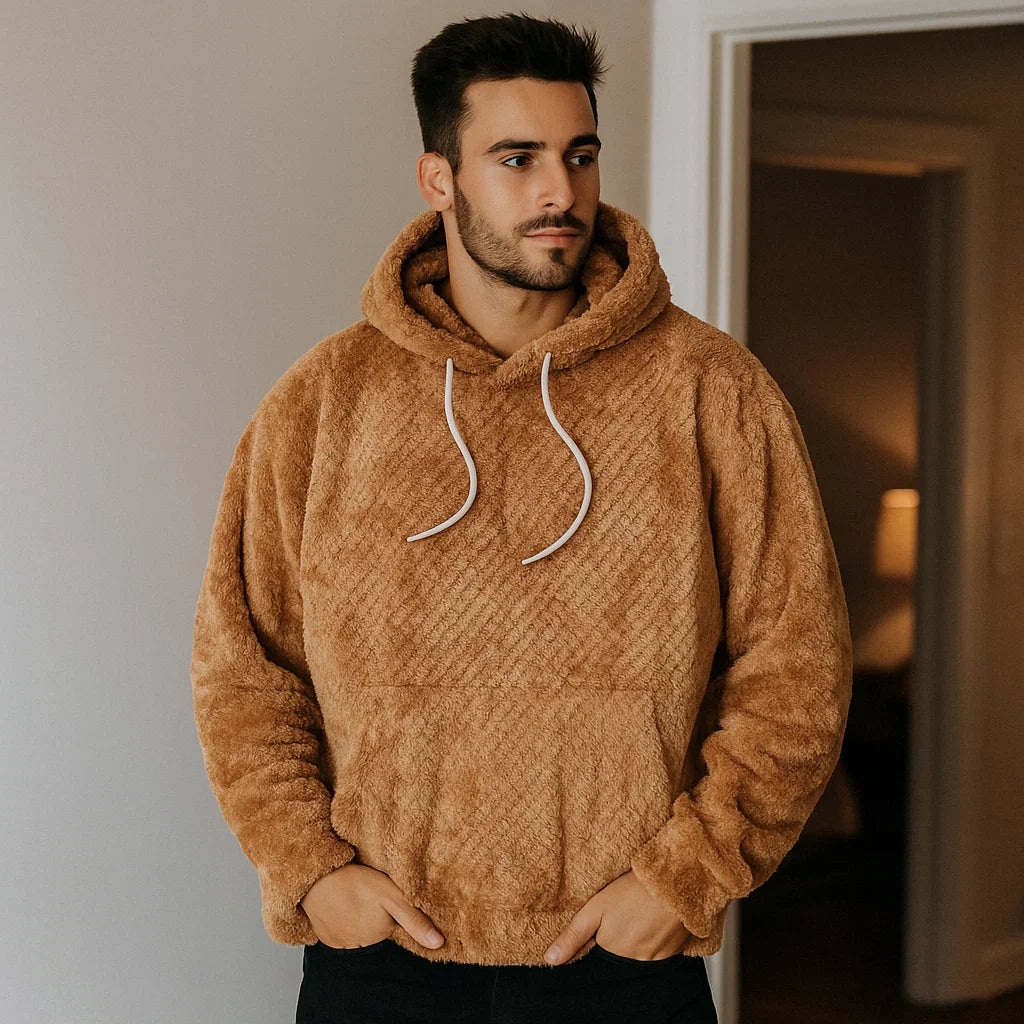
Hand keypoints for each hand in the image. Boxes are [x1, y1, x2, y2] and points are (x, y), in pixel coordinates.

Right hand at [300, 863, 444, 950]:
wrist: (315, 878)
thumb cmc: (354, 881)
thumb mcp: (391, 894)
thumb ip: (415, 919)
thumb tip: (439, 944)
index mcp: (381, 933)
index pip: (395, 925)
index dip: (393, 910)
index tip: (386, 898)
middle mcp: (363, 944)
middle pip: (378, 929)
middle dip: (376, 915)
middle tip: (368, 893)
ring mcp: (342, 944)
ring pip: (359, 932)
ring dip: (359, 918)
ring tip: (354, 897)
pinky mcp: (326, 938)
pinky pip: (341, 933)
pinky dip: (343, 921)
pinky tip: (341, 904)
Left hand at [543, 869, 690, 964]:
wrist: (673, 881)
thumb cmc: (633, 890)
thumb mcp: (595, 908)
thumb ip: (573, 936)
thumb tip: (550, 960)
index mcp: (613, 951)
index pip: (602, 954)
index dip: (603, 937)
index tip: (609, 921)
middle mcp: (634, 961)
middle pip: (621, 955)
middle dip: (620, 938)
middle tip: (626, 913)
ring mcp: (656, 959)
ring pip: (640, 954)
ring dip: (638, 939)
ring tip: (640, 913)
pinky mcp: (674, 952)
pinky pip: (659, 952)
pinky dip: (656, 939)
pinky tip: (655, 919)